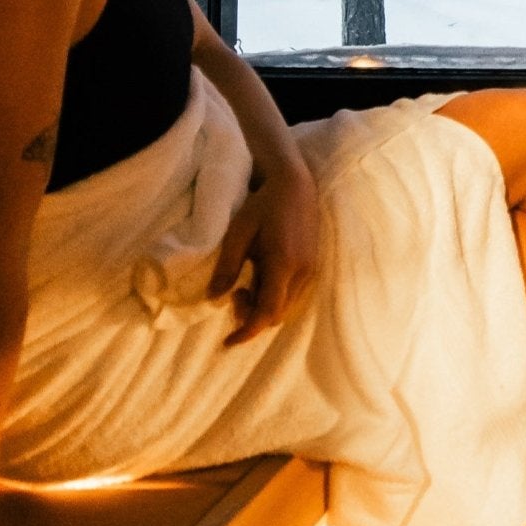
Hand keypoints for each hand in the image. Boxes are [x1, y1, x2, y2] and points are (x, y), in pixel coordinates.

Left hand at [209, 160, 319, 343]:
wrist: (295, 184)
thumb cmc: (263, 205)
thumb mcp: (238, 233)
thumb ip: (227, 267)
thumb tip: (214, 297)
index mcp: (284, 264)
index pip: (267, 312)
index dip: (247, 331)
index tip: (228, 342)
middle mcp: (302, 272)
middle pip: (278, 314)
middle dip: (253, 317)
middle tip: (233, 295)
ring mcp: (311, 270)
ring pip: (287, 307)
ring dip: (264, 307)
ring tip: (245, 287)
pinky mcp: (312, 266)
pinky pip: (293, 295)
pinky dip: (274, 298)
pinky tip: (260, 280)